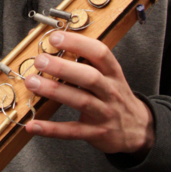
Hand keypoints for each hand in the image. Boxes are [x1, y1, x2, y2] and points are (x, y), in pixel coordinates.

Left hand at [22, 30, 153, 155]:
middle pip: (89, 77)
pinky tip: (33, 124)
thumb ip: (87, 62)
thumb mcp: (109, 77)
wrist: (138, 130)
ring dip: (54, 91)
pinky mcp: (96, 133)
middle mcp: (111, 91)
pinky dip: (52, 129)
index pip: (100, 53)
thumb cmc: (115, 97)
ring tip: (32, 83)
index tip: (56, 38)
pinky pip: (72, 131)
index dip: (78, 44)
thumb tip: (54, 44)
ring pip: (80, 101)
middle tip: (40, 61)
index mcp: (113, 73)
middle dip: (63, 68)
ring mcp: (104, 113)